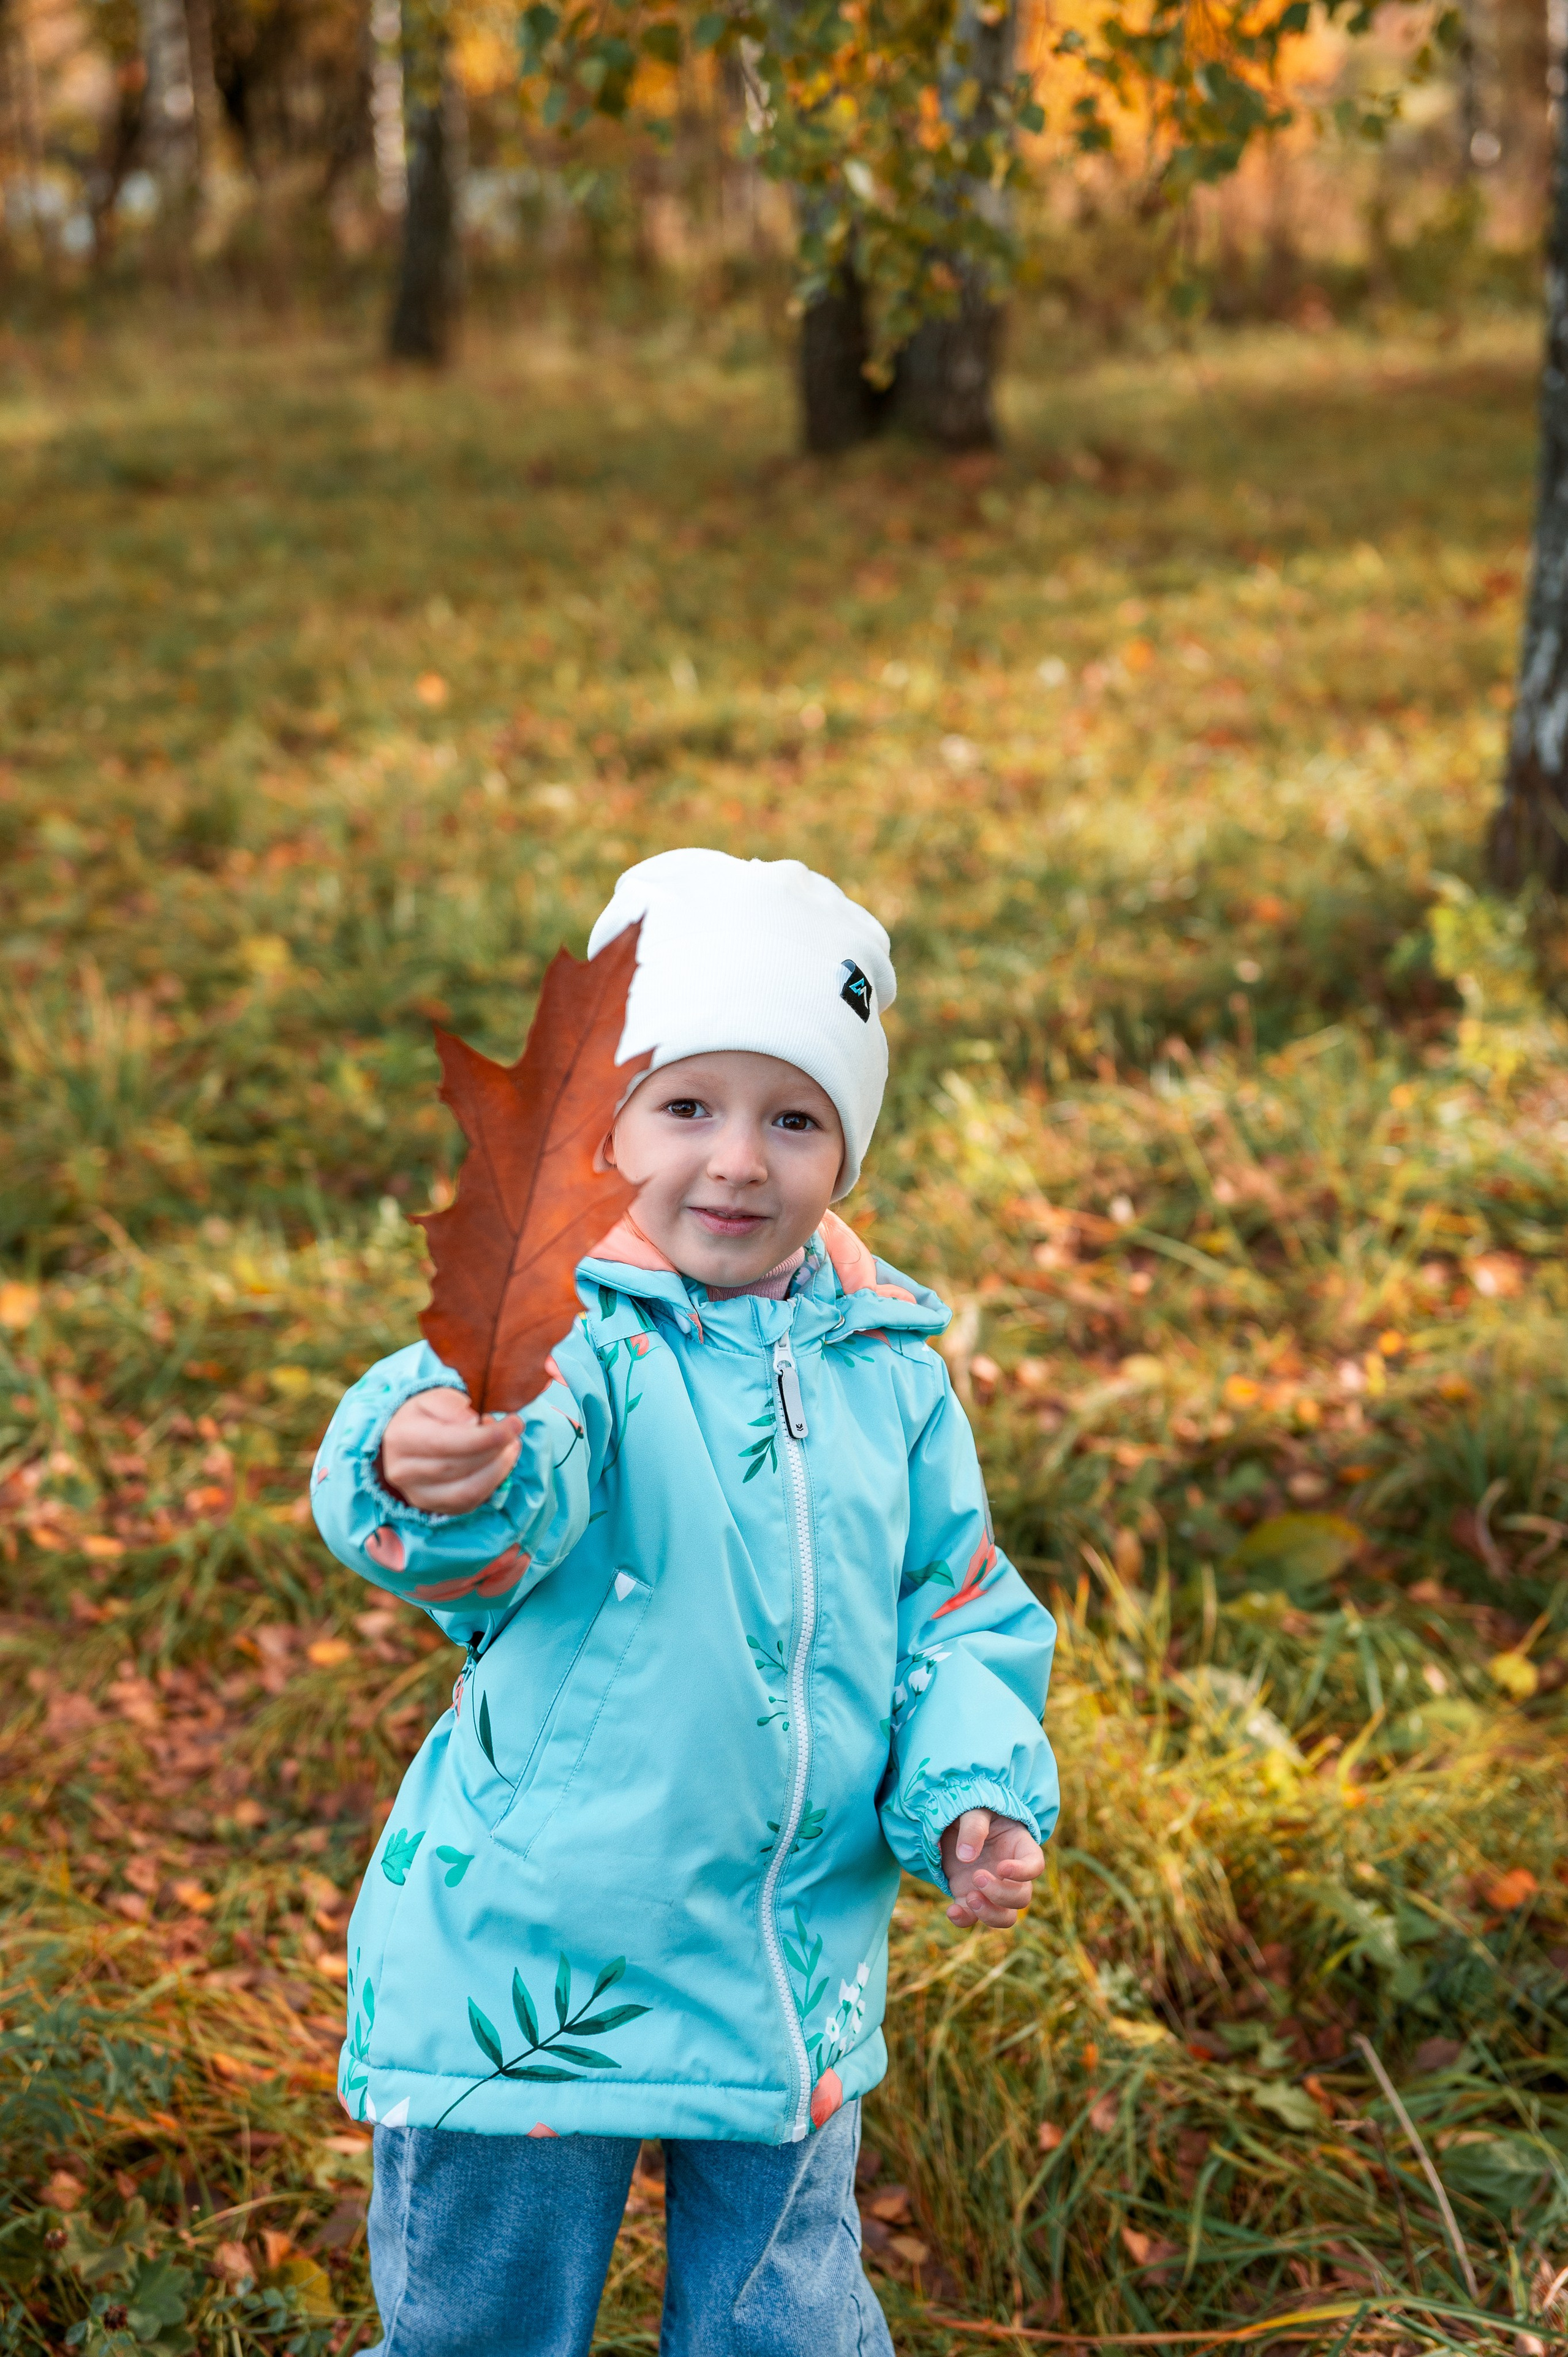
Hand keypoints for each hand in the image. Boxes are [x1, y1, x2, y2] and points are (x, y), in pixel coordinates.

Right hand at [380, 1387, 521, 1513]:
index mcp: (401, 1439)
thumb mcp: (434, 1398)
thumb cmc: (425, 1416)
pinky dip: (491, 1484)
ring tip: (510, 1447)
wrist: (404, 1441)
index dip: (486, 1437)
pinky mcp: (433, 1508)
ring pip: (466, 1492)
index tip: (515, 1423)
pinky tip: (499, 1464)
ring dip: (498, 1470)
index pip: (447, 1443)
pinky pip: (469, 1503)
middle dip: (496, 1451)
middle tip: (515, 1432)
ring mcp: (417, 1495)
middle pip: (459, 1467)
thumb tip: (470, 1423)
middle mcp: (403, 1472)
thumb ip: (450, 1405)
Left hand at [939, 1810, 1043, 1929]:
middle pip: (1021, 1898)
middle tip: (977, 1876)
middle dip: (1001, 1894)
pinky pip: (973, 1918)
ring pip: (1005, 1917)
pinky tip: (952, 1911)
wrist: (955, 1822)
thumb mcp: (974, 1810)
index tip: (1001, 1867)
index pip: (1035, 1866)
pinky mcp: (970, 1897)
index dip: (1023, 1872)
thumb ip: (973, 1828)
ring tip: (970, 1898)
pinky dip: (964, 1920)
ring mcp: (992, 1889)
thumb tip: (966, 1857)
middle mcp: (1011, 1875)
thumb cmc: (973, 1810)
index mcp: (1020, 1848)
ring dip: (990, 1914)